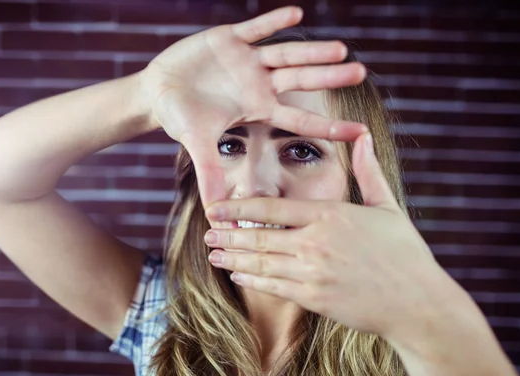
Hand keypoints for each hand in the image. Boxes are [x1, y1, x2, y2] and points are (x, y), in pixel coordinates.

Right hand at [139, 6, 367, 205]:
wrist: (159, 92)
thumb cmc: (180, 119)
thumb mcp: (196, 145)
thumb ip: (209, 173)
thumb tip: (213, 211)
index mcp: (258, 109)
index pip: (300, 120)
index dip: (329, 125)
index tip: (361, 130)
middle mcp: (259, 84)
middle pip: (301, 80)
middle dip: (329, 77)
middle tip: (360, 72)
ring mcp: (247, 60)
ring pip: (286, 54)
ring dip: (311, 51)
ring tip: (340, 48)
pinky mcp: (230, 39)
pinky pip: (256, 28)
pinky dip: (273, 21)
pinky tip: (296, 14)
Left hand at [203, 133, 467, 340]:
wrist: (418, 303)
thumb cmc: (405, 253)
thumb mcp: (387, 206)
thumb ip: (367, 171)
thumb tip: (363, 136)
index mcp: (329, 215)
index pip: (272, 208)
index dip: (238, 208)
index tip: (215, 208)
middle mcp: (315, 241)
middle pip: (258, 236)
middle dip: (227, 234)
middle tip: (207, 232)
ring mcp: (312, 271)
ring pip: (260, 262)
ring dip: (232, 257)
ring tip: (212, 253)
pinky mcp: (313, 298)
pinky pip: (272, 286)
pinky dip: (251, 279)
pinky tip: (237, 274)